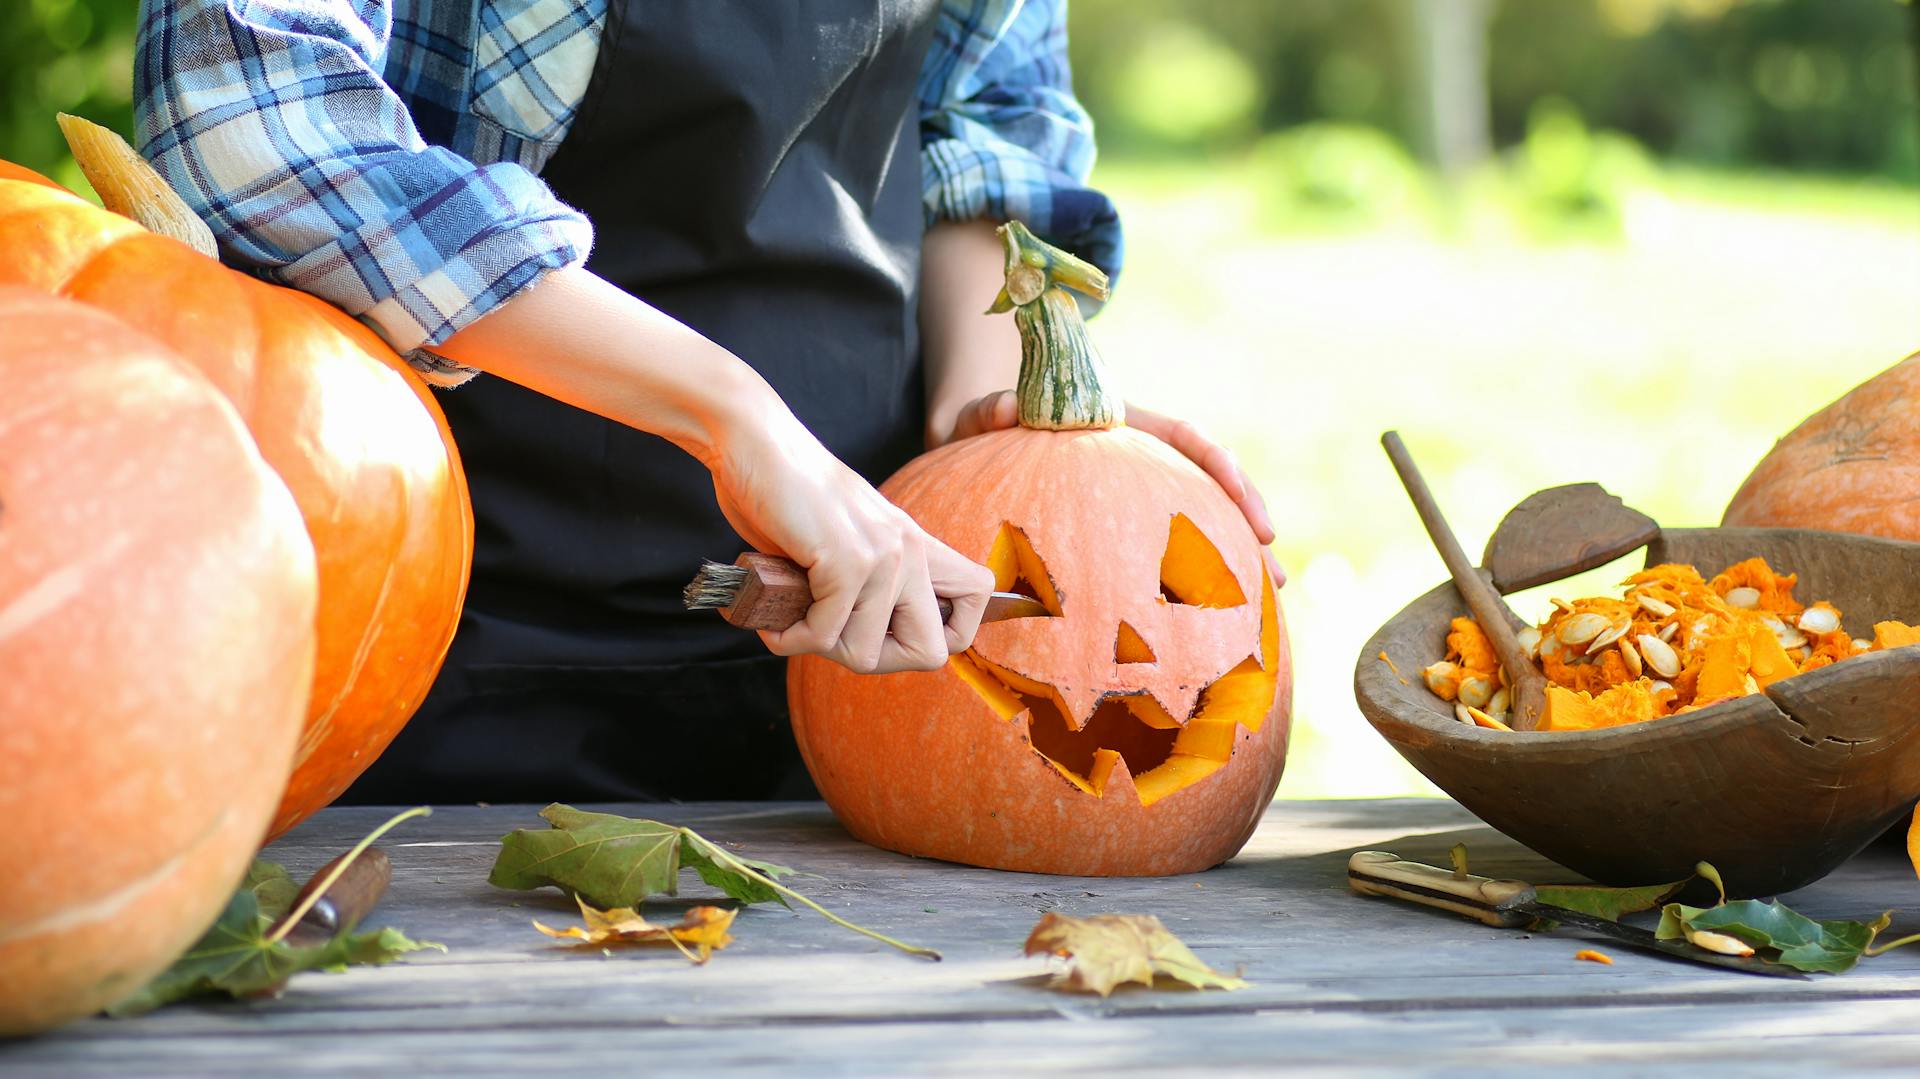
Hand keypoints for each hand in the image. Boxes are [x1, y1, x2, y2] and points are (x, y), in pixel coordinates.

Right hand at [708, 407, 995, 673]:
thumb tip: (868, 644)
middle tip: (832, 637)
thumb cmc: (789, 495)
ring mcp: (883, 556)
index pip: (979, 597)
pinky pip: (824, 634)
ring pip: (866, 652)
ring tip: (792, 617)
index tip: (887, 630)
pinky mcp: (846, 561)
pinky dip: (790, 638)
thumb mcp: (850, 539)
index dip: (940, 633)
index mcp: (918, 544)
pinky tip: (774, 621)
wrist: (756, 443)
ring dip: (819, 646)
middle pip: (930, 653)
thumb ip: (871, 581)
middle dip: (875, 659)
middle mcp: (911, 550)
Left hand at [941, 391, 1286, 587]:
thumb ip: (991, 409)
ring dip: (1235, 559)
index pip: (1181, 437)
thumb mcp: (983, 413)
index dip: (1214, 462)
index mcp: (1120, 426)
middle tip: (1271, 567)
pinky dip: (1194, 581)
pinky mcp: (1125, 526)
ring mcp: (1137, 494)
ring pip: (1201, 521)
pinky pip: (1168, 552)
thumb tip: (1004, 409)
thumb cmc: (984, 424)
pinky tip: (1216, 620)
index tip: (1235, 489)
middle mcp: (1141, 460)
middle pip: (1208, 485)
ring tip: (1269, 601)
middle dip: (1245, 521)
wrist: (979, 438)